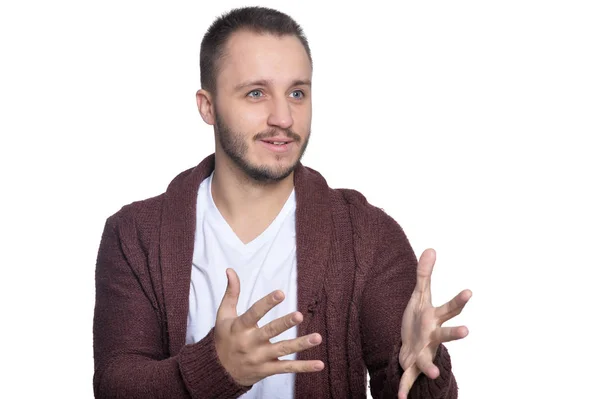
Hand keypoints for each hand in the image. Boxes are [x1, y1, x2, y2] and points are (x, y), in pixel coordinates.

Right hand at [214, 268, 323, 385]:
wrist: (218, 372)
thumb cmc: (224, 338)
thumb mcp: (224, 315)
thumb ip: (231, 292)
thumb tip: (230, 270)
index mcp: (239, 327)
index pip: (254, 313)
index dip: (267, 303)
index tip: (281, 293)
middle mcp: (250, 343)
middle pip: (270, 332)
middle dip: (285, 323)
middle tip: (299, 315)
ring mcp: (259, 358)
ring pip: (282, 350)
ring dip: (300, 344)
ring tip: (317, 337)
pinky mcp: (267, 370)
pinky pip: (287, 368)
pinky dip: (303, 367)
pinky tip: (319, 364)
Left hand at [398, 249, 471, 398]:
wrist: (414, 347)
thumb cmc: (420, 319)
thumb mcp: (420, 296)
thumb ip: (424, 274)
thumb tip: (431, 248)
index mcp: (435, 319)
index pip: (450, 308)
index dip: (459, 300)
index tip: (470, 291)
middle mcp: (433, 337)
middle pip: (446, 334)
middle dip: (455, 333)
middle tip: (467, 331)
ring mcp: (424, 352)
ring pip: (429, 360)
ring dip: (431, 366)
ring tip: (434, 373)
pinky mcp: (412, 365)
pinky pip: (408, 377)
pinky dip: (404, 388)